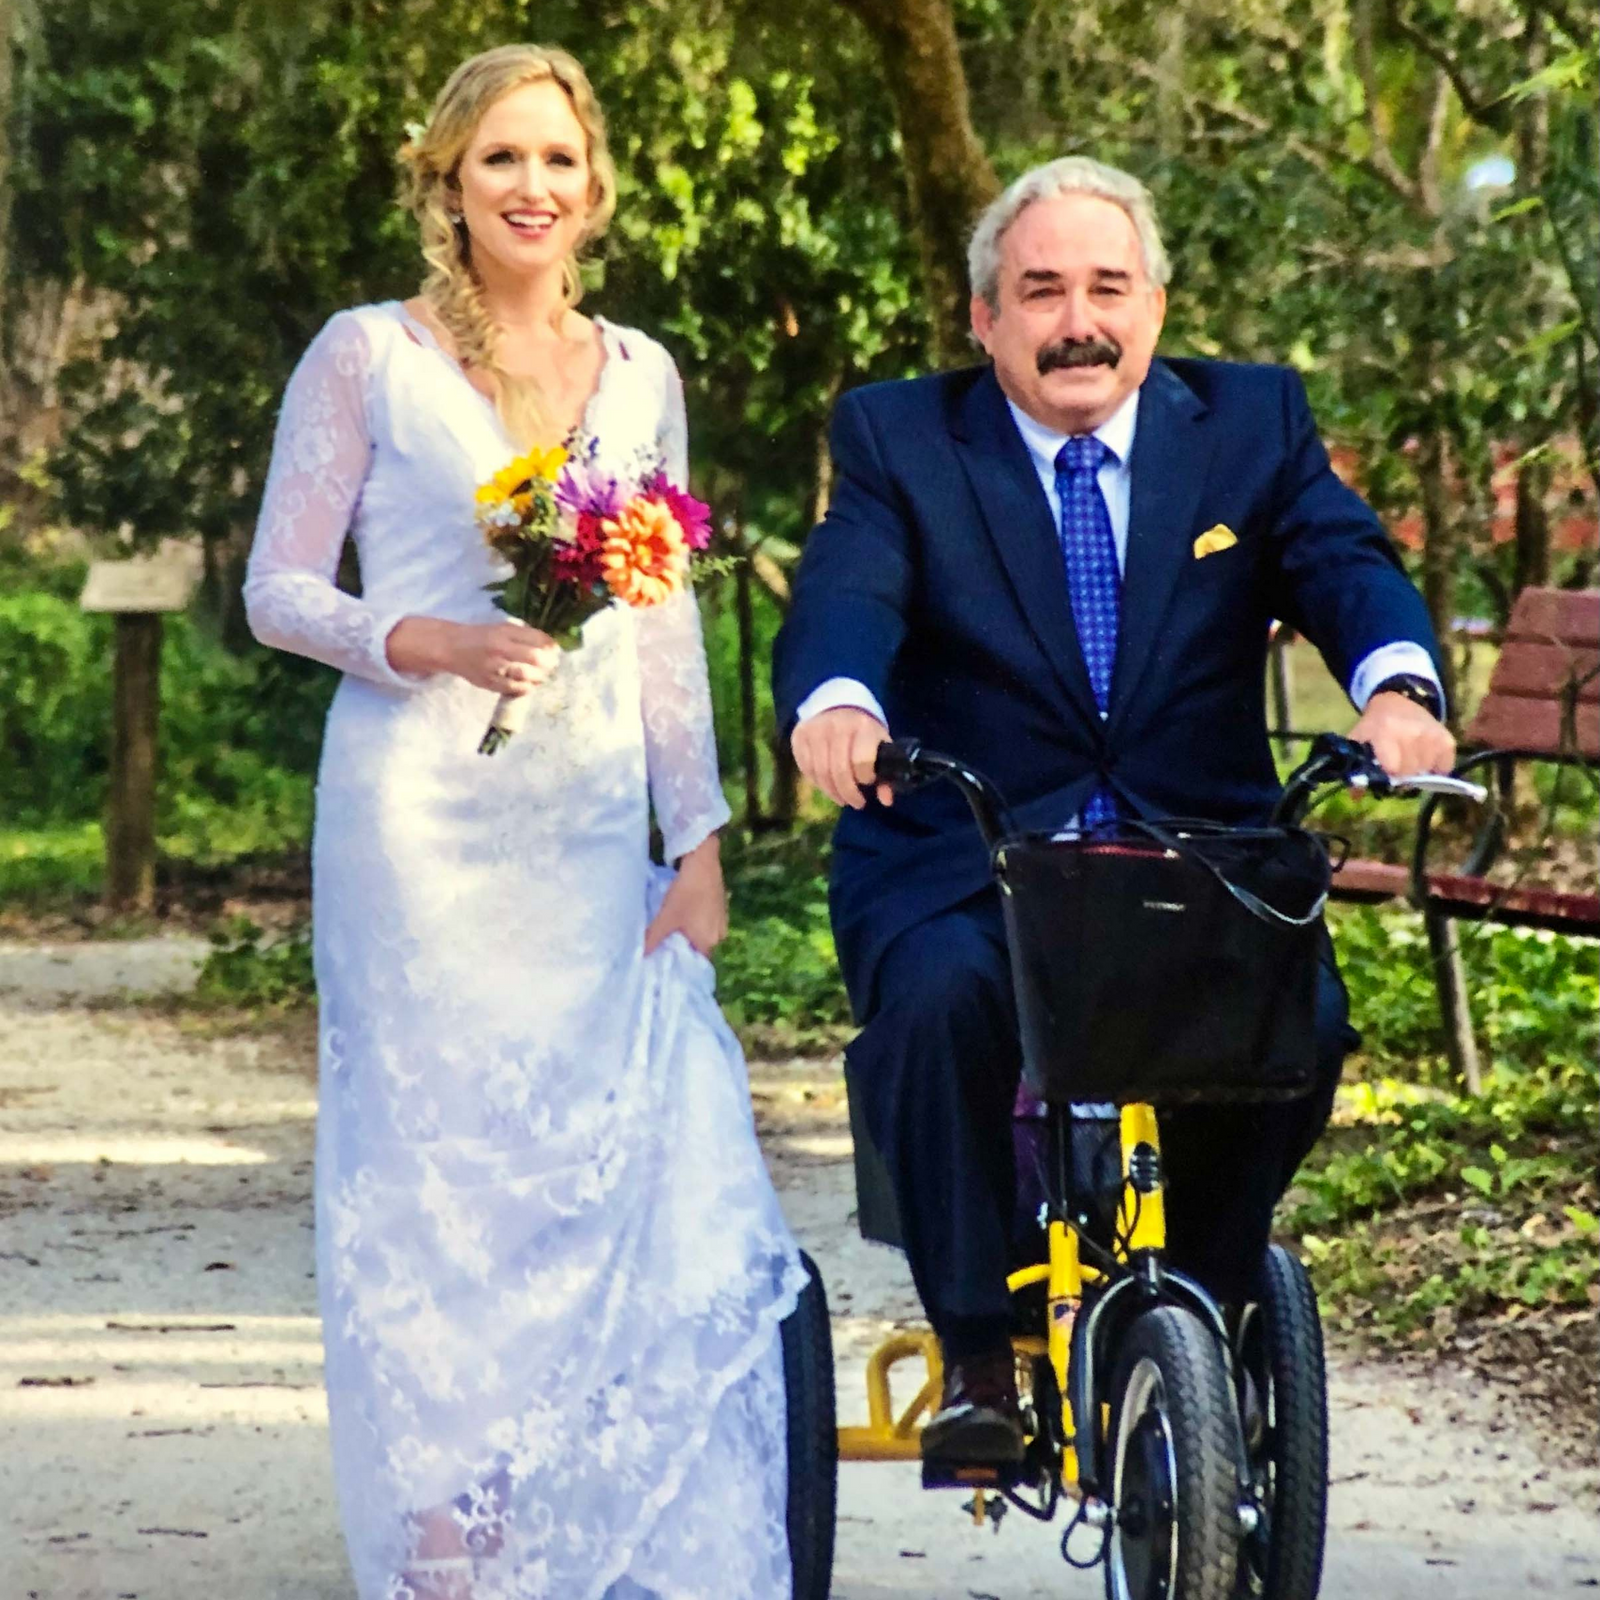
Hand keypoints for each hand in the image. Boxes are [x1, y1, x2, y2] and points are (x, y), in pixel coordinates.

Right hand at [385, 617, 557, 694]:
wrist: (451, 647)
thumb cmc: (480, 636)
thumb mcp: (501, 628)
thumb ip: (523, 634)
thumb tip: (549, 645)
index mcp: (504, 632)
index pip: (535, 638)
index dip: (550, 646)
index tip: (556, 650)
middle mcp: (500, 648)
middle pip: (534, 657)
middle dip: (549, 663)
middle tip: (552, 665)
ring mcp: (494, 667)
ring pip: (526, 675)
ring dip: (539, 677)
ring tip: (542, 676)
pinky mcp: (489, 682)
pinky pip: (513, 689)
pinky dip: (526, 688)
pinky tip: (529, 685)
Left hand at [644, 836, 727, 956]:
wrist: (703, 862)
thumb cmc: (686, 893)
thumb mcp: (666, 917)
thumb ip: (653, 938)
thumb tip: (640, 956)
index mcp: (709, 942)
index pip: (695, 962)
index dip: (680, 963)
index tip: (666, 961)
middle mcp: (719, 936)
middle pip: (698, 948)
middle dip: (683, 947)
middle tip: (665, 944)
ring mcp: (722, 921)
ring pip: (702, 934)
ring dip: (689, 933)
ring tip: (672, 928)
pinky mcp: (721, 908)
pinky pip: (706, 922)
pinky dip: (696, 921)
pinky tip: (684, 913)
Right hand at [791, 707, 892, 809]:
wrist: (837, 705)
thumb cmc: (863, 730)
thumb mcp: (880, 744)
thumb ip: (885, 773)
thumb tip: (886, 801)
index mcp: (862, 726)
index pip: (861, 760)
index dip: (865, 777)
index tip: (869, 782)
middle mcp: (836, 726)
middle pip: (839, 771)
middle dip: (848, 793)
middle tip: (856, 802)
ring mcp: (814, 731)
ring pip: (820, 773)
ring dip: (832, 792)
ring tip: (842, 798)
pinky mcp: (799, 736)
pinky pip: (806, 769)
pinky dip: (818, 782)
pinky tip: (827, 784)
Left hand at [1349, 691, 1455, 777]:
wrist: (1395, 702)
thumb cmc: (1374, 726)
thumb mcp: (1358, 741)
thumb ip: (1356, 768)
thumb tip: (1356, 797)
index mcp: (1387, 732)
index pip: (1394, 768)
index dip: (1389, 776)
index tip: (1385, 774)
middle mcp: (1413, 732)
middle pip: (1411, 772)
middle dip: (1403, 776)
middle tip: (1397, 770)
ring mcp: (1432, 735)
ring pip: (1427, 771)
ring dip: (1418, 772)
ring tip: (1409, 762)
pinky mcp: (1446, 738)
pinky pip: (1444, 767)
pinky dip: (1435, 769)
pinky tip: (1424, 760)